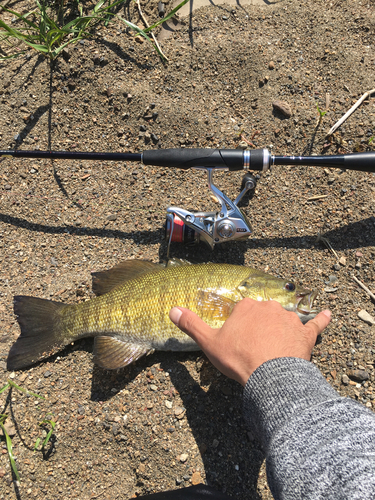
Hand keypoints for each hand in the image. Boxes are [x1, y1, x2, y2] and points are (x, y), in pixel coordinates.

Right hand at [169, 298, 330, 385]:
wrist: (270, 376)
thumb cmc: (238, 358)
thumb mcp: (209, 342)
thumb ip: (190, 324)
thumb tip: (171, 309)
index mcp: (246, 307)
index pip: (242, 310)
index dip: (240, 326)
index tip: (239, 341)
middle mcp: (268, 307)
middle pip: (262, 313)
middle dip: (259, 326)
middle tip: (255, 347)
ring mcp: (289, 319)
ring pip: (285, 318)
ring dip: (282, 328)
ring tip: (277, 347)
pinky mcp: (305, 333)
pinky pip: (316, 323)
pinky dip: (322, 319)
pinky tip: (328, 314)